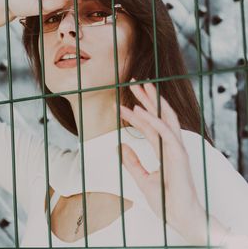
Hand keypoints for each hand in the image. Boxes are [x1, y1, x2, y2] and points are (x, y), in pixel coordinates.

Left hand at [118, 78, 207, 243]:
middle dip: (147, 98)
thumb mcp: (142, 179)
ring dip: (150, 100)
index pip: (149, 126)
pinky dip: (151, 119)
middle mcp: (171, 146)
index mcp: (164, 150)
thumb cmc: (166, 201)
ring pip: (164, 117)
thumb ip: (132, 162)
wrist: (179, 217)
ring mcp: (176, 148)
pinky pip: (163, 131)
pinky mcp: (178, 154)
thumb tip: (119, 146)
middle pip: (159, 115)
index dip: (135, 114)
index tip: (119, 105)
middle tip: (133, 82)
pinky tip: (138, 109)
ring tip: (138, 86)